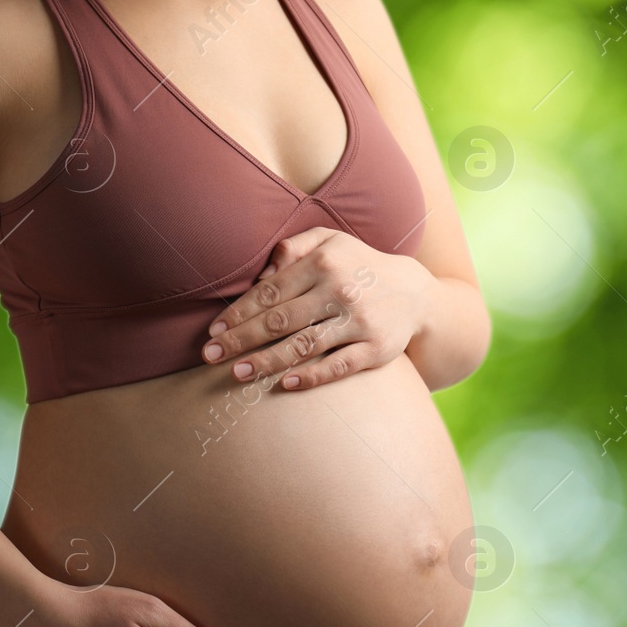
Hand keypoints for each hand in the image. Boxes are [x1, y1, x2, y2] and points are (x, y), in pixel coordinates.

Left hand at [202, 227, 432, 390]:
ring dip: (266, 361)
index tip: (215, 329)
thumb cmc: (359, 266)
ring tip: (237, 372)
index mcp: (324, 263)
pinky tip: (285, 384)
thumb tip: (261, 274)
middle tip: (211, 355)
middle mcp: (340, 291)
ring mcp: (359, 322)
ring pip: (304, 345)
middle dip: (241, 339)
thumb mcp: (331, 241)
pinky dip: (311, 376)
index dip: (239, 312)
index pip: (271, 291)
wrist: (416, 294)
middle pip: (280, 320)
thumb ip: (293, 248)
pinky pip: (338, 366)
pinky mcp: (376, 349)